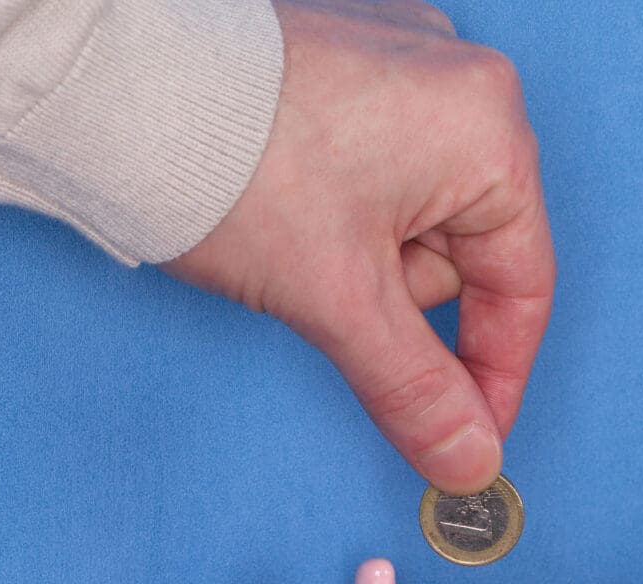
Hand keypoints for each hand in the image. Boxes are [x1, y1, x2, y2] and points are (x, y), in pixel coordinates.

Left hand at [164, 0, 553, 492]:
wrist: (119, 91)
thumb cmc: (234, 164)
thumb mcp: (341, 300)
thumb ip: (417, 389)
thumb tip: (468, 460)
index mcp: (486, 126)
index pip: (523, 284)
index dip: (494, 376)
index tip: (469, 436)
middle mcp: (457, 80)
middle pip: (462, 251)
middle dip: (393, 294)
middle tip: (326, 288)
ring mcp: (400, 64)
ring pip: (410, 216)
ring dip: (356, 254)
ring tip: (288, 233)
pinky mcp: (346, 67)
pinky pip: (369, 170)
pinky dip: (333, 210)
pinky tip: (281, 203)